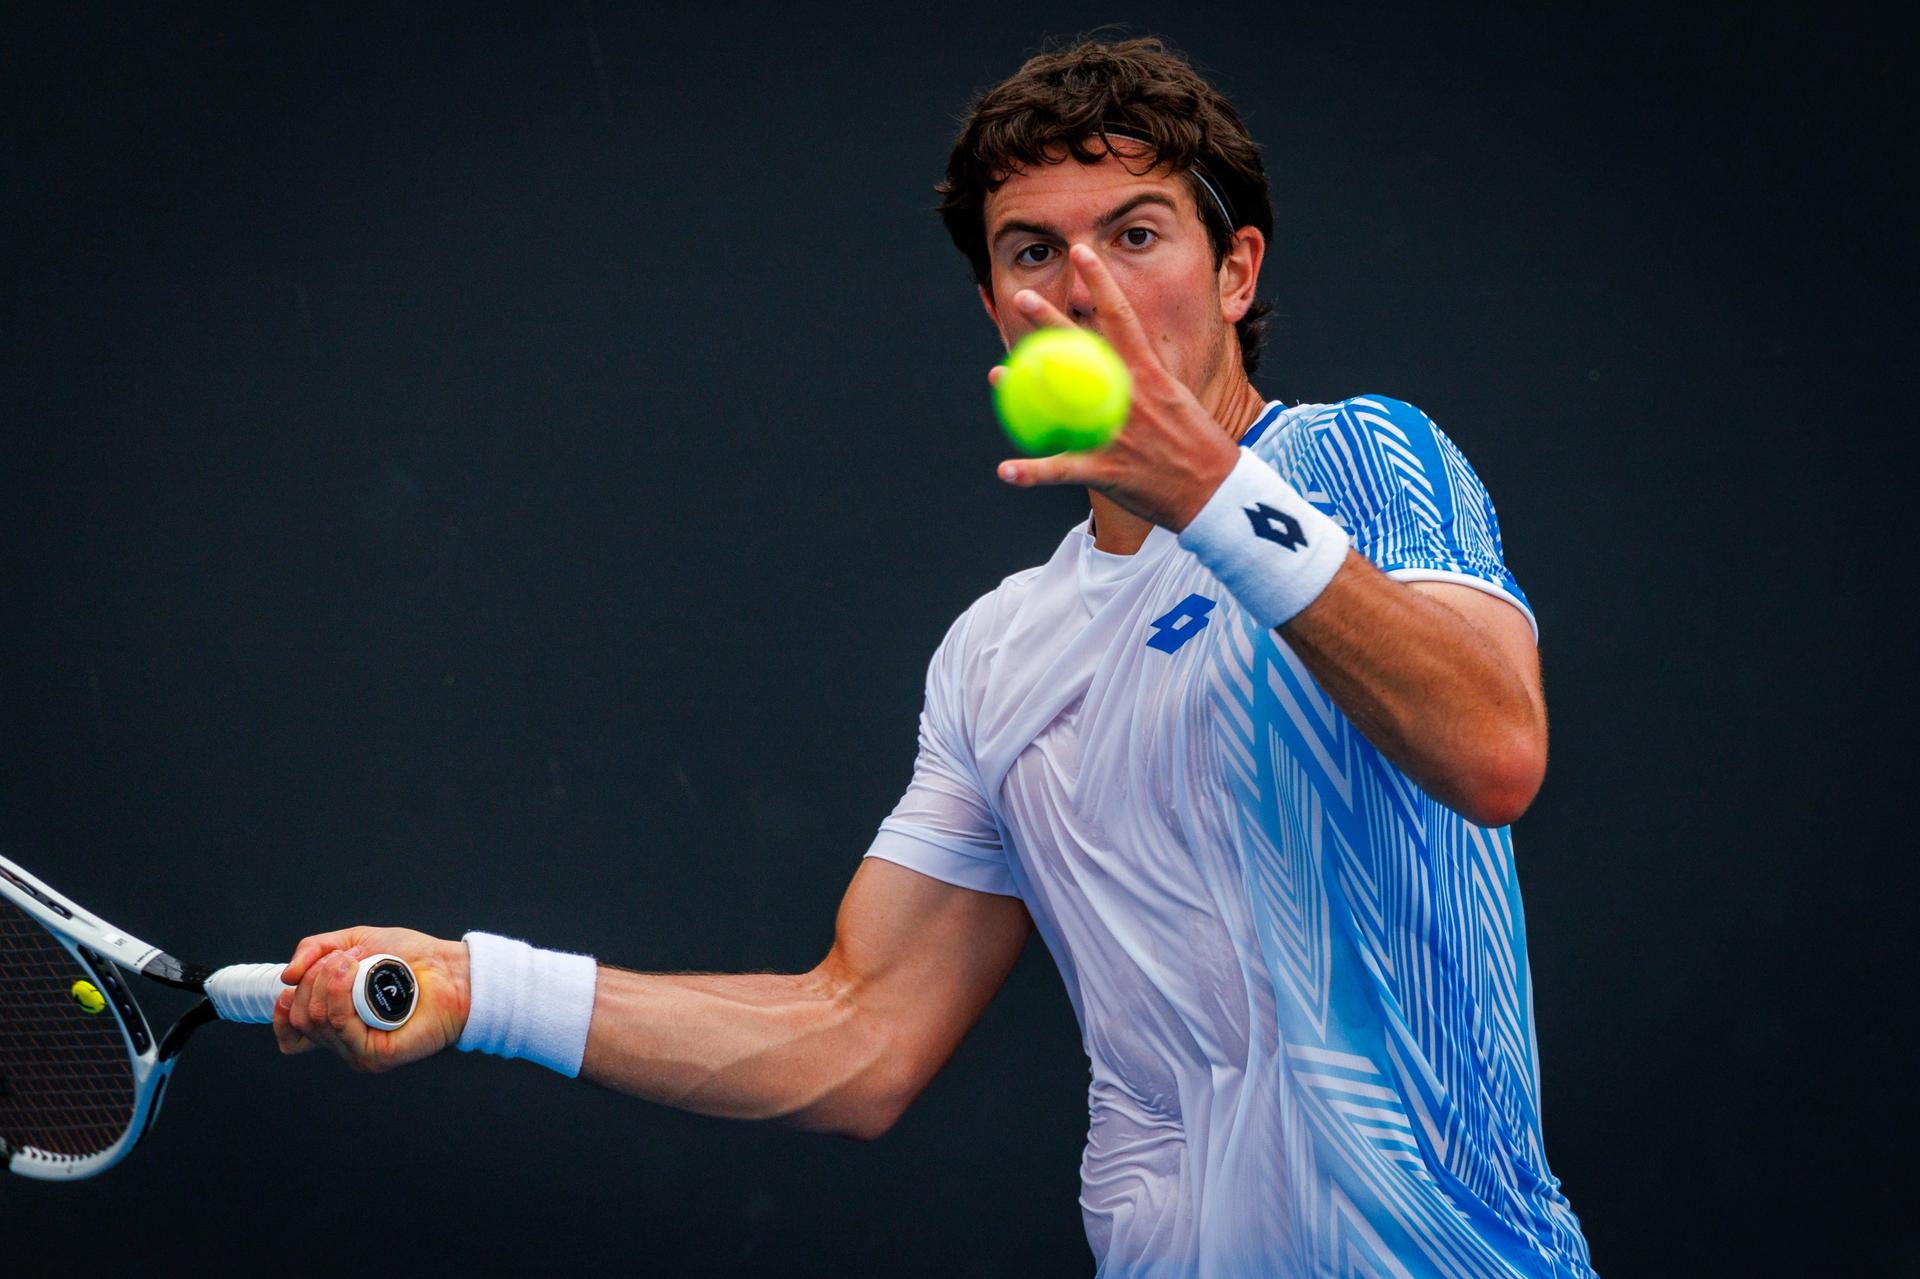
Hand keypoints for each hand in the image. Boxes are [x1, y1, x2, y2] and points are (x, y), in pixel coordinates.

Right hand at [274, 926, 469, 1073]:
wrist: (451, 968)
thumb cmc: (411, 957)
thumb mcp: (354, 943)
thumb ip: (315, 951)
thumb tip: (286, 977)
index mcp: (337, 1021)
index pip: (292, 1036)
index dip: (281, 1013)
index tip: (288, 987)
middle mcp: (344, 1041)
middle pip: (301, 1019)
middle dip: (313, 980)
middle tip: (344, 961)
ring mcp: (360, 1051)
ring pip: (317, 1021)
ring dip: (328, 981)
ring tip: (355, 962)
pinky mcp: (377, 1055)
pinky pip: (342, 1028)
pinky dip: (341, 994)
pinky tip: (355, 973)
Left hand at [992, 243, 1240, 530]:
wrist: (1215, 492)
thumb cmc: (1196, 444)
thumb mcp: (1178, 398)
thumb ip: (1151, 373)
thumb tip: (1136, 348)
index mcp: (1150, 375)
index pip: (1123, 317)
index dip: (1101, 281)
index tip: (1081, 252)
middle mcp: (1130, 397)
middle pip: (1083, 351)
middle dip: (1050, 320)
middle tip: (1021, 296)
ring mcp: (1117, 433)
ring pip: (1062, 407)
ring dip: (1025, 390)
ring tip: (995, 374)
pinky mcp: (1108, 470)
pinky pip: (1063, 470)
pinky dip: (1032, 472)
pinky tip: (1005, 470)